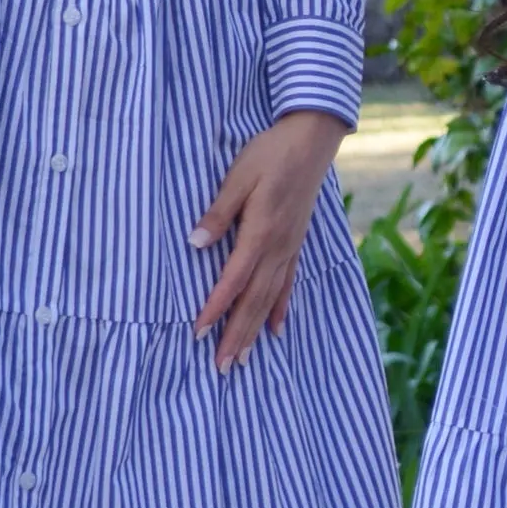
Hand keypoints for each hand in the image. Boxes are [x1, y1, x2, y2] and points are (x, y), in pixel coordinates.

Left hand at [192, 110, 342, 371]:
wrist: (312, 139)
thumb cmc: (271, 153)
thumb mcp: (239, 176)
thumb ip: (219, 212)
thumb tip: (194, 243)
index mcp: (261, 231)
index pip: (234, 278)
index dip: (216, 307)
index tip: (198, 332)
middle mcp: (278, 247)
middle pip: (254, 299)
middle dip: (236, 334)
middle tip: (221, 367)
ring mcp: (290, 248)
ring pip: (271, 298)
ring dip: (255, 330)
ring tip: (242, 359)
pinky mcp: (296, 243)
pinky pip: (288, 284)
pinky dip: (280, 309)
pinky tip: (275, 330)